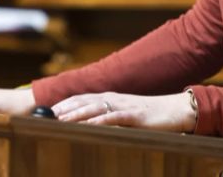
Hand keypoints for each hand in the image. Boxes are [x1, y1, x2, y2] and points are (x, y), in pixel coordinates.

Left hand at [52, 91, 195, 132]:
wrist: (174, 110)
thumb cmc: (149, 114)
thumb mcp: (125, 114)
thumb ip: (109, 116)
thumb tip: (91, 125)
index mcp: (111, 97)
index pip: (83, 98)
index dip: (66, 103)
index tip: (49, 111)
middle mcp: (115, 98)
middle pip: (85, 101)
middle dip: (66, 108)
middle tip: (48, 116)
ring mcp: (124, 106)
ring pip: (96, 107)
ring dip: (77, 114)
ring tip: (62, 120)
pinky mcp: (135, 116)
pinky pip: (115, 117)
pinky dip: (101, 121)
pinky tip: (90, 125)